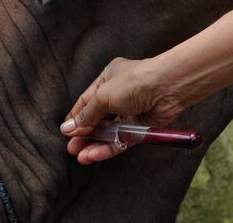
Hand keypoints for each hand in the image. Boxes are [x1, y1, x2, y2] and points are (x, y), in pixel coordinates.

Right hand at [60, 57, 182, 164]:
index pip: (87, 100)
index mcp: (109, 78)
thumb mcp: (103, 95)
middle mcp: (119, 94)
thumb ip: (87, 114)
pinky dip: (108, 147)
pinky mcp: (141, 126)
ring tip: (80, 156)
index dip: (76, 117)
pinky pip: (121, 139)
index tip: (65, 133)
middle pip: (98, 118)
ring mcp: (131, 110)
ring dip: (95, 143)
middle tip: (71, 148)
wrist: (167, 87)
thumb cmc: (135, 82)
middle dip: (84, 133)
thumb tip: (68, 128)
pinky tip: (94, 155)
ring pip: (109, 131)